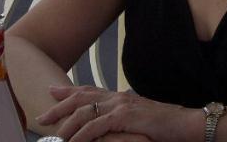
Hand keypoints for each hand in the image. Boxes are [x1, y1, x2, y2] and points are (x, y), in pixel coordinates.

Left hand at [36, 84, 201, 141]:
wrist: (185, 123)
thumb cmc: (164, 125)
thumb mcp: (138, 120)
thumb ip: (122, 119)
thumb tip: (109, 124)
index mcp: (120, 97)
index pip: (90, 90)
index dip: (69, 91)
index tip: (52, 90)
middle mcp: (118, 97)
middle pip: (82, 97)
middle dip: (59, 105)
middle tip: (41, 115)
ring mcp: (121, 105)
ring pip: (84, 111)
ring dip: (65, 124)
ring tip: (52, 136)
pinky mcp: (125, 117)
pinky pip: (96, 126)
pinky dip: (81, 135)